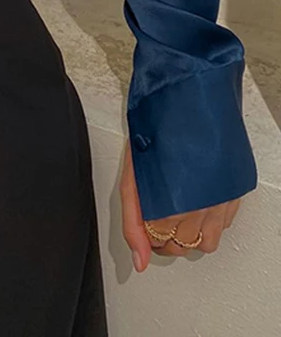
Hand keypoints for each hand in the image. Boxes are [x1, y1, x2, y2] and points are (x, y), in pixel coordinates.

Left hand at [120, 137, 240, 271]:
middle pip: (183, 246)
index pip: (159, 243)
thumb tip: (140, 262)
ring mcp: (220, 199)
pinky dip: (212, 221)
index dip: (147, 236)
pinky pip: (225, 223)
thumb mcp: (132, 178)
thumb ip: (132, 223)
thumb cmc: (154, 137)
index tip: (145, 227)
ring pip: (208, 243)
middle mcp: (200, 207)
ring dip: (192, 235)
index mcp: (171, 205)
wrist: (182, 103)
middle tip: (158, 220)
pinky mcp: (234, 191)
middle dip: (167, 239)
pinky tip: (198, 202)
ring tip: (180, 214)